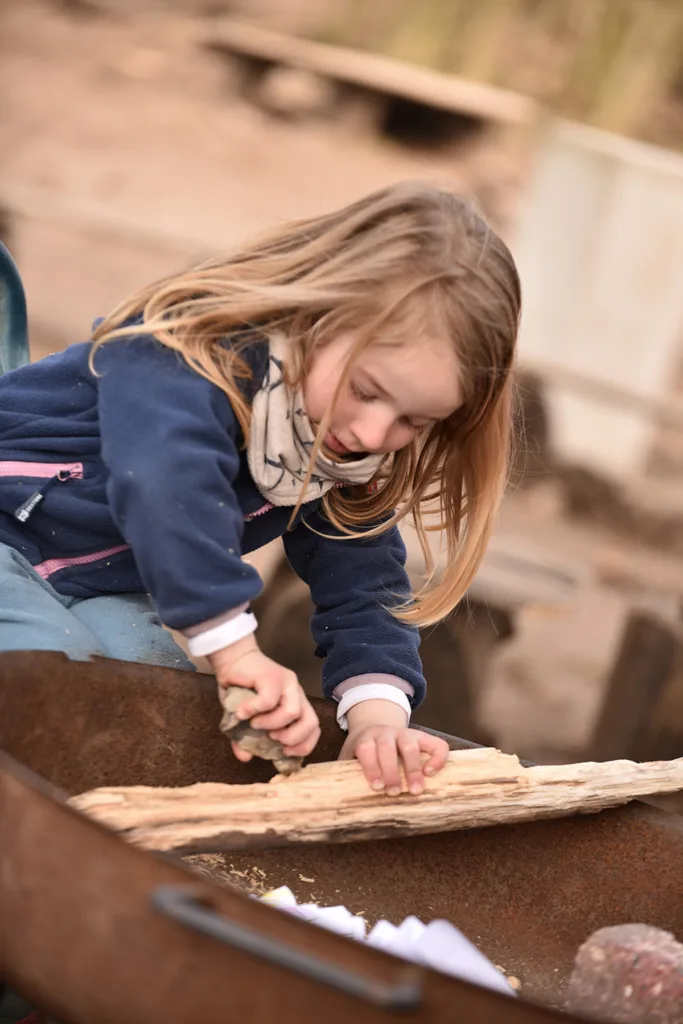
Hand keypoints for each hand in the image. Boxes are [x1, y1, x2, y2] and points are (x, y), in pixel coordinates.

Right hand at [209, 635, 320, 761]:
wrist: (232, 660)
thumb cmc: (240, 690)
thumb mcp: (244, 720)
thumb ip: (245, 739)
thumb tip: (245, 758)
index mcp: (296, 704)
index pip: (313, 728)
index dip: (304, 745)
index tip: (285, 752)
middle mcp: (296, 694)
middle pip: (311, 722)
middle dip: (293, 738)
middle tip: (273, 738)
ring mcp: (287, 683)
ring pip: (293, 712)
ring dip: (272, 724)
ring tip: (255, 724)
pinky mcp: (273, 675)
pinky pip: (269, 700)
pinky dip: (254, 710)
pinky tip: (242, 713)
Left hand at [339, 699, 448, 794]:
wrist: (375, 726)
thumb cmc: (363, 750)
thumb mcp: (350, 755)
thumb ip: (344, 772)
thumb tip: (335, 799)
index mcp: (365, 739)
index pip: (366, 749)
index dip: (371, 767)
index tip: (376, 787)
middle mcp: (385, 733)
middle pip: (388, 748)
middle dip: (391, 771)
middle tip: (393, 792)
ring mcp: (405, 734)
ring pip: (410, 746)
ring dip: (413, 769)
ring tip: (415, 790)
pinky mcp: (422, 737)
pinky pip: (436, 744)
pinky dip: (437, 758)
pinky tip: (431, 773)